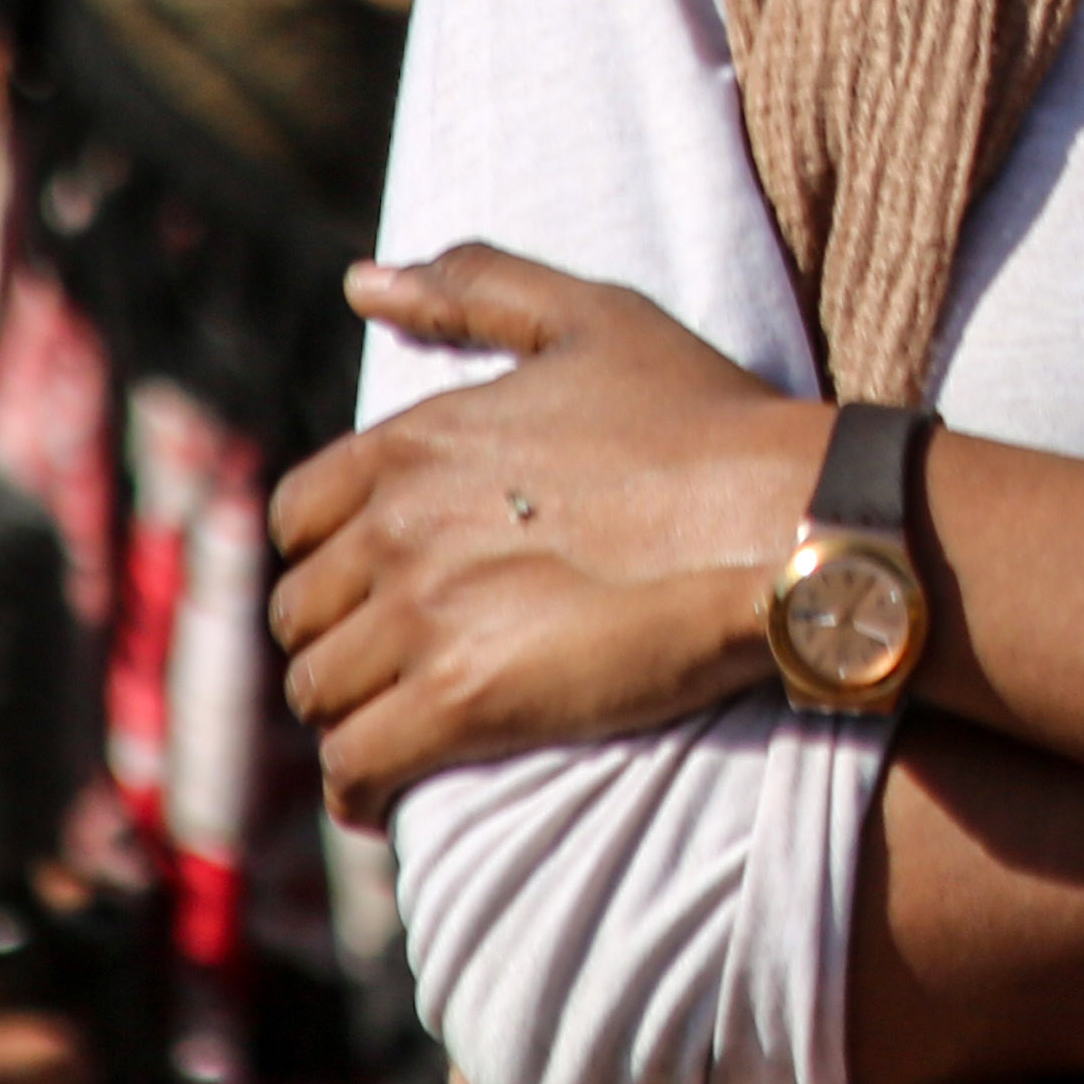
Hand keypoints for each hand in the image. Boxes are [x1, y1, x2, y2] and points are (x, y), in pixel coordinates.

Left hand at [271, 246, 819, 826]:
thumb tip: (356, 282)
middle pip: (303, 613)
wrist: (786, 521)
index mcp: (410, 441)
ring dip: (351, 716)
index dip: (330, 559)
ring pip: (320, 692)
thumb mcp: (591, 318)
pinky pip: (357, 766)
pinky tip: (384, 801)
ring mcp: (422, 615)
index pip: (298, 518)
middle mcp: (395, 526)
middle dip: (341, 644)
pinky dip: (359, 791)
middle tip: (397, 671)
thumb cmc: (707, 419)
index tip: (376, 590)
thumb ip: (472, 287)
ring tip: (399, 732)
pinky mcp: (461, 703)